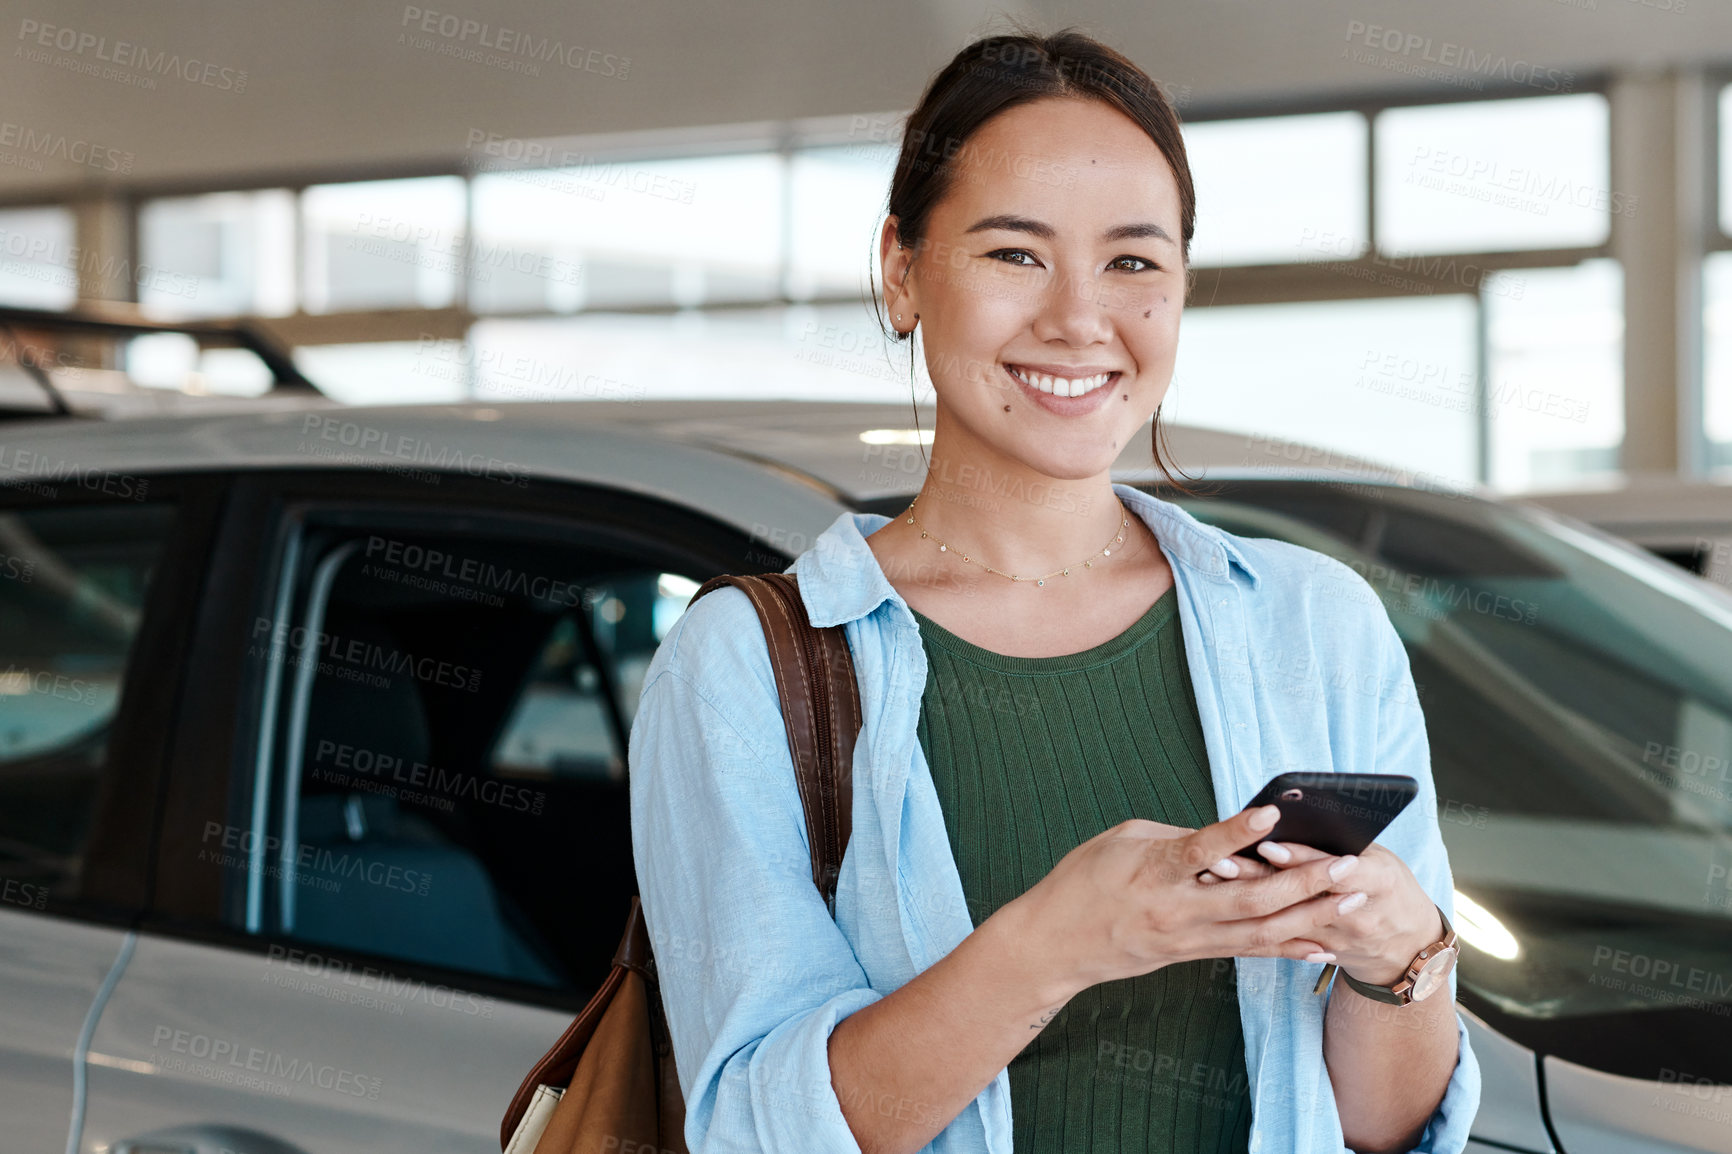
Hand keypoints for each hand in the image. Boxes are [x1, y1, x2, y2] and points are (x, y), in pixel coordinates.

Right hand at [995, 805, 1354, 1000]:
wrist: (1054, 944)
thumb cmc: (1083, 880)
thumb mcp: (1124, 839)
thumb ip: (1177, 837)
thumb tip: (1227, 837)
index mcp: (1154, 872)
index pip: (1202, 849)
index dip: (1238, 831)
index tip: (1273, 811)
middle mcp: (1177, 910)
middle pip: (1251, 899)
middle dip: (1304, 882)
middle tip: (1347, 864)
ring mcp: (1188, 938)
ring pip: (1260, 930)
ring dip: (1311, 915)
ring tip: (1352, 898)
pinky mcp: (1192, 954)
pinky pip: (1249, 950)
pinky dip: (1289, 946)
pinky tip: (1323, 942)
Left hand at [1204, 838, 1442, 984]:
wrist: (1411, 948)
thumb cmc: (1390, 887)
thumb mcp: (1381, 859)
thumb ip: (1342, 845)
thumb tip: (1295, 817)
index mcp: (1381, 881)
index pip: (1335, 868)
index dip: (1299, 857)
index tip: (1266, 844)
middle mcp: (1359, 914)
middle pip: (1300, 895)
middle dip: (1256, 876)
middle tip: (1218, 860)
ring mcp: (1341, 939)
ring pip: (1284, 919)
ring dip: (1245, 899)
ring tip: (1211, 878)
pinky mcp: (1324, 953)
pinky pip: (1284, 940)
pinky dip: (1252, 921)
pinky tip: (1220, 909)